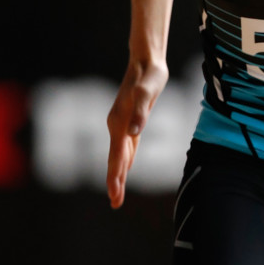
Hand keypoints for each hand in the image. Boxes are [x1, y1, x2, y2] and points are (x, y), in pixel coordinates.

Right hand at [106, 59, 168, 207]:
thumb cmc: (149, 75)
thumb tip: (133, 132)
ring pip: (120, 154)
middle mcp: (117, 124)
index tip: (114, 194)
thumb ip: (140, 112)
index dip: (115, 176)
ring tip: (117, 193)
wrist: (146, 61)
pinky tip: (126, 168)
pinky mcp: (131, 120)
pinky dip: (125, 159)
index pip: (116, 155)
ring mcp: (122, 123)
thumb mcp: (147, 92)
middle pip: (115, 159)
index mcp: (119, 121)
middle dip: (115, 181)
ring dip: (119, 173)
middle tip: (115, 203)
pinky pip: (126, 145)